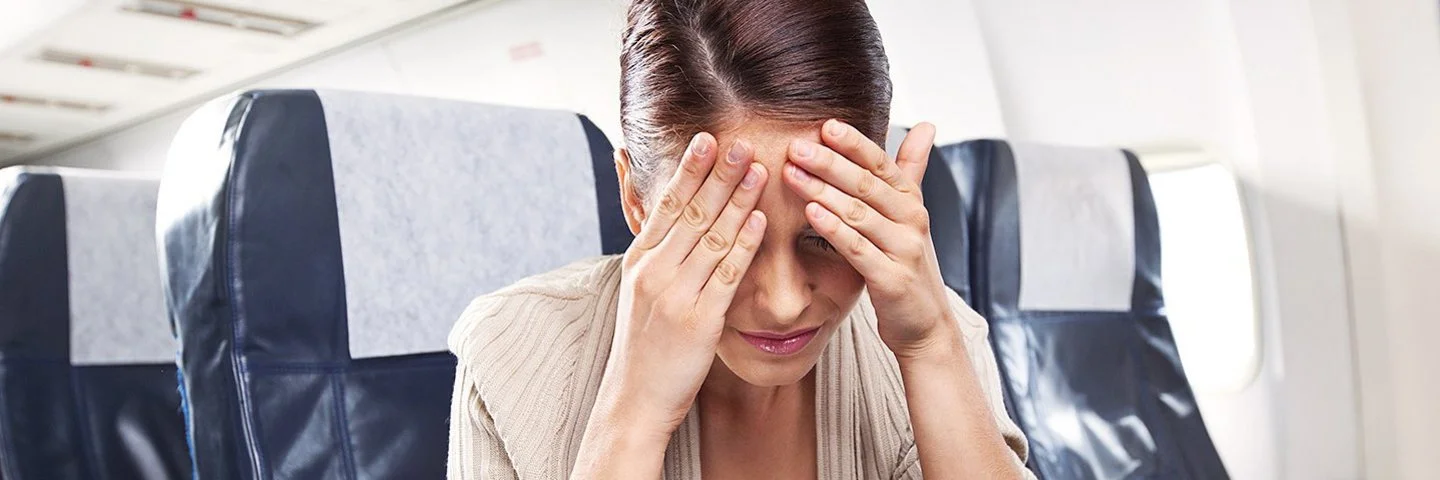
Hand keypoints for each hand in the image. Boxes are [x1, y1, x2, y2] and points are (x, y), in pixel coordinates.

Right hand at [596, 133, 768, 434]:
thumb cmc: (644, 346)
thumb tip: (664, 216)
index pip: (666, 205)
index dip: (688, 170)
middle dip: (717, 174)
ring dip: (737, 200)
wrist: (635, 399)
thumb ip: (655, 253)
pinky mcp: (699, 321)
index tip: (705, 139)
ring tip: (759, 169)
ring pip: (711, 237)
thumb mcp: (639, 292)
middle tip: (740, 142)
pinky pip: (726, 275)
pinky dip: (744, 244)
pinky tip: (761, 221)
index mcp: (638, 262)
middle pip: (690, 213)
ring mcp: (675, 295)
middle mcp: (653, 272)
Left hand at [782, 120, 965, 359]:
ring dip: (823, 191)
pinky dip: (834, 228)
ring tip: (792, 173)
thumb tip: (925, 124)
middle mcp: (911, 220)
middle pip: (867, 184)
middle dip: (830, 162)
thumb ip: (911, 170)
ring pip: (859, 213)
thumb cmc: (907, 265)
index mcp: (911, 201)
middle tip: (796, 146)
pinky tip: (810, 212)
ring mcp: (904, 250)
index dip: (854, 143)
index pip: (881, 163)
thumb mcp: (910, 215)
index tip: (825, 124)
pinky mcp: (891, 279)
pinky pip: (858, 248)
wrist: (925, 324)